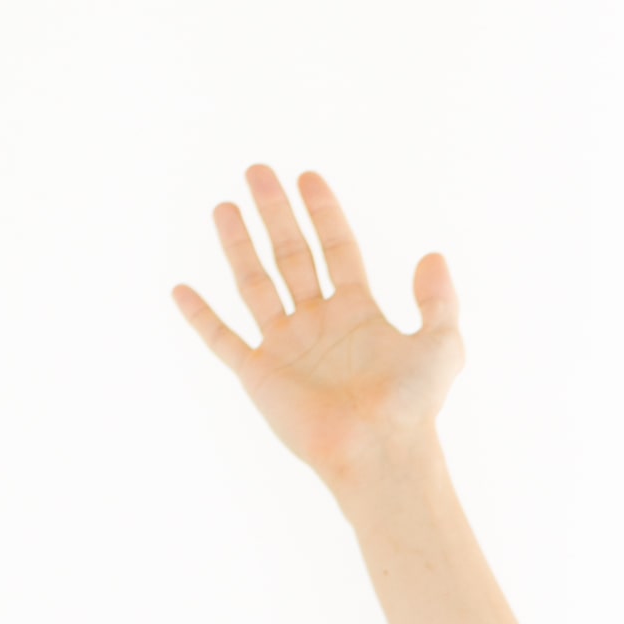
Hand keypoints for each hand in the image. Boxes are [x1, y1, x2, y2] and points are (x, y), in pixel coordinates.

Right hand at [173, 165, 463, 488]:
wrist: (380, 452)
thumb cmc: (412, 406)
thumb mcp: (442, 345)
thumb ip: (438, 300)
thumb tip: (432, 255)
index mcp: (358, 312)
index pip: (337, 249)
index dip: (323, 214)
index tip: (307, 178)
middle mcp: (318, 323)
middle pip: (291, 255)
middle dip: (275, 213)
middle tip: (257, 171)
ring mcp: (286, 347)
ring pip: (255, 284)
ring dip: (238, 244)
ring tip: (224, 206)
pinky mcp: (259, 375)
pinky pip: (223, 339)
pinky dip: (200, 317)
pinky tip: (182, 290)